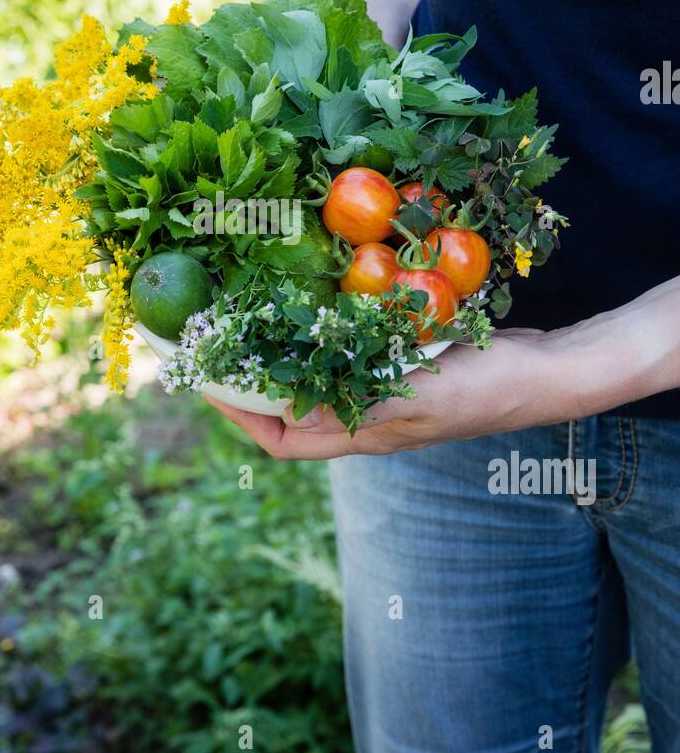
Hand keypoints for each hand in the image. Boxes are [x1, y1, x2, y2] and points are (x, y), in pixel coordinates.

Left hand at [204, 329, 583, 460]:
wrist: (542, 372)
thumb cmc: (483, 388)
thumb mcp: (412, 395)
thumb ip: (354, 402)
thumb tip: (288, 404)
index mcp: (365, 438)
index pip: (285, 441)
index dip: (242, 417)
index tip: (210, 382)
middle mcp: (368, 421)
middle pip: (293, 414)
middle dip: (253, 385)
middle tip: (221, 344)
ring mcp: (385, 394)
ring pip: (317, 384)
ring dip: (282, 360)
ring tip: (252, 325)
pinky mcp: (403, 366)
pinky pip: (348, 358)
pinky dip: (322, 339)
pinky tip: (313, 310)